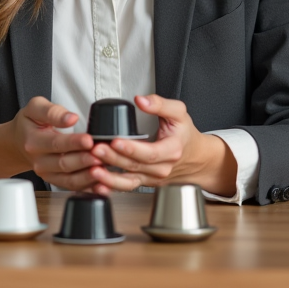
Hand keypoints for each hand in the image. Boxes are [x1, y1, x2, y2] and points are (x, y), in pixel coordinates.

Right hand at [0, 96, 102, 191]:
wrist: (17, 142)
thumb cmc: (28, 124)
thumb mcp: (34, 108)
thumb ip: (52, 111)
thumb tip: (70, 117)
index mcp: (34, 142)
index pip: (55, 143)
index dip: (73, 143)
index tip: (89, 140)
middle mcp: (39, 161)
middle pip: (64, 164)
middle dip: (85, 160)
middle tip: (101, 155)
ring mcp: (47, 174)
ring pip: (70, 180)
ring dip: (88, 176)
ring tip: (104, 169)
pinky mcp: (56, 181)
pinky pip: (73, 187)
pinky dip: (88, 187)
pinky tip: (102, 185)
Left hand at [85, 95, 236, 196]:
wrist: (195, 157)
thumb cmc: (185, 135)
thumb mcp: (179, 113)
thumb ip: (160, 104)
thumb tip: (141, 100)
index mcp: (171, 150)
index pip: (150, 153)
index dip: (131, 148)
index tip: (115, 141)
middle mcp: (162, 168)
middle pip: (134, 166)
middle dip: (112, 159)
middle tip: (95, 149)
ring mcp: (152, 178)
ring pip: (128, 181)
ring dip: (109, 177)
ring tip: (93, 169)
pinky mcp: (144, 182)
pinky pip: (126, 188)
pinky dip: (111, 187)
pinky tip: (97, 184)